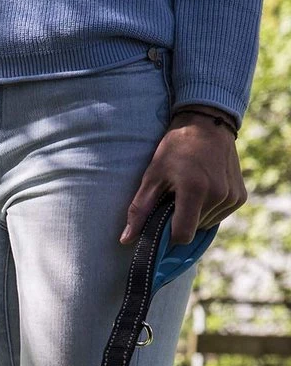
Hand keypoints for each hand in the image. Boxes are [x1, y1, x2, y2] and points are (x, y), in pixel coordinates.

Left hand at [121, 104, 246, 245]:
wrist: (208, 124)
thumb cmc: (175, 148)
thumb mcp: (152, 176)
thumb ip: (139, 210)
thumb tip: (125, 240)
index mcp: (195, 191)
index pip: (182, 235)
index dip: (168, 236)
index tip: (160, 223)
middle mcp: (219, 196)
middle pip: (193, 230)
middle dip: (179, 221)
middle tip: (173, 198)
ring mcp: (232, 197)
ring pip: (205, 225)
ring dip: (194, 215)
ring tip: (188, 191)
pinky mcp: (240, 197)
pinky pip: (218, 217)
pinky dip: (207, 210)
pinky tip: (202, 190)